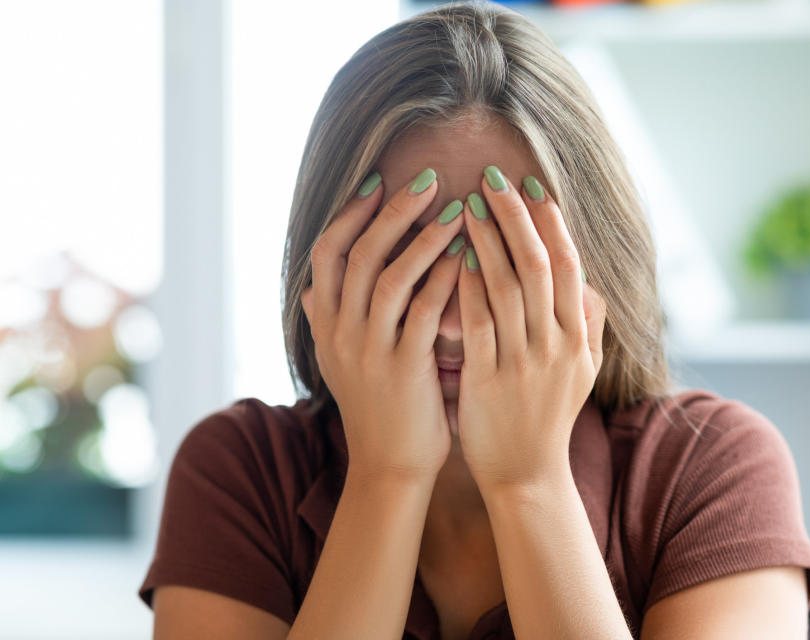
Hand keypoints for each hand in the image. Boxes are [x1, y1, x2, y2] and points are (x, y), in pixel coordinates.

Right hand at [300, 168, 465, 480]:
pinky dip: (444, 277)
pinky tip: (467, 254)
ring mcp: (368, 349)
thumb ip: (327, 323)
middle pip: (356, 253)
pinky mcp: (402, 367)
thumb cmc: (377, 409)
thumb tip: (310, 292)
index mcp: (325, 325)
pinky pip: (423, 311)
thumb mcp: (340, 364)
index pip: (327, 252)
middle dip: (392, 210)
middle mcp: (339, 332)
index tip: (378, 180)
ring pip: (388, 276)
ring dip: (423, 236)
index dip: (351, 213)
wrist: (389, 467)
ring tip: (456, 206)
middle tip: (428, 178)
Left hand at [455, 167, 606, 489]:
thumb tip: (586, 280)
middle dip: (515, 216)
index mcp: (578, 338)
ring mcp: (523, 362)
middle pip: (537, 265)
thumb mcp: (583, 371)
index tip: (531, 185)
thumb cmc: (548, 417)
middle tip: (492, 177)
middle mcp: (556, 345)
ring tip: (466, 203)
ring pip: (506, 287)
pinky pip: (477, 323)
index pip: (568, 265)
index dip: (551, 222)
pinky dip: (466, 286)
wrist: (526, 474)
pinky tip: (452, 256)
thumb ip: (588, 323)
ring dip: (487, 240)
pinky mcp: (488, 379)